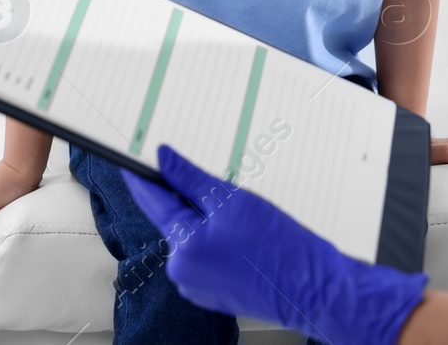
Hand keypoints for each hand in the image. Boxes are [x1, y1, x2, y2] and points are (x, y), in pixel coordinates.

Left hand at [121, 144, 427, 344]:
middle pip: (175, 218)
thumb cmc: (280, 248)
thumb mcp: (232, 201)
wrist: (315, 289)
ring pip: (193, 236)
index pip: (152, 200)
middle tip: (216, 182)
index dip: (143, 175)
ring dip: (207, 219)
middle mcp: (183, 270)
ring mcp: (198, 285)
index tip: (132, 157)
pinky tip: (244, 235)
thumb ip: (191, 178)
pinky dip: (217, 238)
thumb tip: (164, 159)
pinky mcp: (215, 291)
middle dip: (190, 197)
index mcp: (182, 247)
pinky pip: (207, 254)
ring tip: (243, 214)